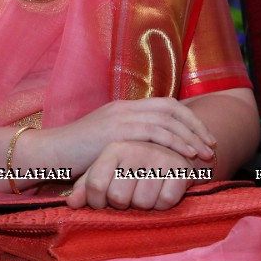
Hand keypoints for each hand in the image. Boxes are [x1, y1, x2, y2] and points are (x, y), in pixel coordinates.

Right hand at [36, 97, 215, 175]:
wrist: (50, 154)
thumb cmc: (77, 156)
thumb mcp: (107, 144)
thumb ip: (129, 142)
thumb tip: (153, 155)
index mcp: (124, 107)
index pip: (166, 105)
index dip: (189, 120)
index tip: (203, 139)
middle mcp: (124, 107)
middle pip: (171, 108)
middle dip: (195, 126)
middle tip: (211, 146)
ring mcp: (120, 117)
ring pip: (166, 119)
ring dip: (189, 136)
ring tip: (203, 154)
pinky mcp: (115, 131)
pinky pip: (153, 133)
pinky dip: (174, 143)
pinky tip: (185, 155)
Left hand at [66, 141, 198, 210]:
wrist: (173, 152)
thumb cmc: (133, 167)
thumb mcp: (107, 171)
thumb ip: (86, 186)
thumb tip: (71, 203)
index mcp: (113, 149)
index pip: (96, 185)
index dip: (96, 201)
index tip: (102, 202)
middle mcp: (134, 149)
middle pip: (119, 197)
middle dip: (123, 204)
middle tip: (129, 195)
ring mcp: (158, 157)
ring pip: (142, 202)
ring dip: (144, 205)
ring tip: (146, 191)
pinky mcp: (179, 168)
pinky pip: (166, 201)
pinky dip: (163, 203)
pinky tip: (161, 190)